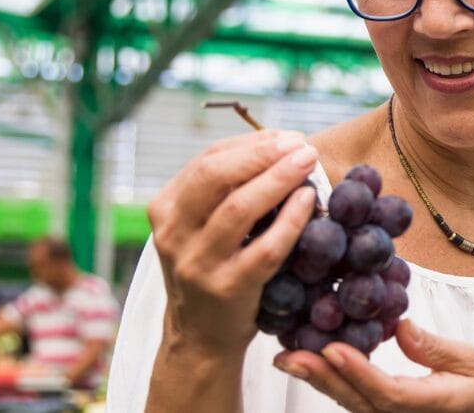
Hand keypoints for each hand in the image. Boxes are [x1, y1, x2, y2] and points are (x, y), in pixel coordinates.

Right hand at [147, 129, 318, 355]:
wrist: (201, 335)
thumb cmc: (213, 266)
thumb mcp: (202, 226)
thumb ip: (228, 189)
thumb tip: (283, 145)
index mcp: (165, 208)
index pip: (208, 159)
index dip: (252, 143)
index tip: (288, 137)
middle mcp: (174, 233)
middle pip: (214, 176)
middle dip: (261, 153)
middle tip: (300, 145)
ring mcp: (197, 263)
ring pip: (238, 209)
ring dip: (278, 179)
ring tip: (308, 163)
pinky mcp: (227, 289)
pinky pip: (264, 249)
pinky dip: (290, 221)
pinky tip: (308, 201)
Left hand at [273, 319, 473, 412]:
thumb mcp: (471, 362)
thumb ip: (434, 348)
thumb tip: (399, 326)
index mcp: (429, 406)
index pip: (387, 393)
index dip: (358, 372)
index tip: (333, 349)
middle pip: (357, 401)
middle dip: (322, 377)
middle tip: (289, 356)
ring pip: (351, 403)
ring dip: (319, 381)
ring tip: (290, 358)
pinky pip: (355, 402)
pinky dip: (332, 383)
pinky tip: (312, 366)